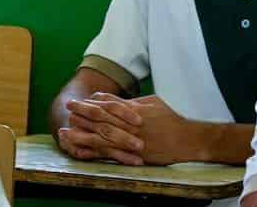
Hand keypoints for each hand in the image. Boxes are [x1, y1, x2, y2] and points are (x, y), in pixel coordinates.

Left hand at [62, 94, 199, 165]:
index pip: (106, 106)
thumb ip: (130, 102)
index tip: (76, 101)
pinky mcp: (137, 156)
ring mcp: (133, 142)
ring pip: (103, 138)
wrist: (190, 139)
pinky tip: (84, 152)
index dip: (89, 104)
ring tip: (66, 132)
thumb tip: (110, 100)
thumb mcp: (151, 103)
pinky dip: (96, 153)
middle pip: (101, 120)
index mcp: (134, 111)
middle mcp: (131, 126)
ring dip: (83, 135)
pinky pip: (113, 155)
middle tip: (67, 110)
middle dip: (82, 115)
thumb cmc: (172, 118)